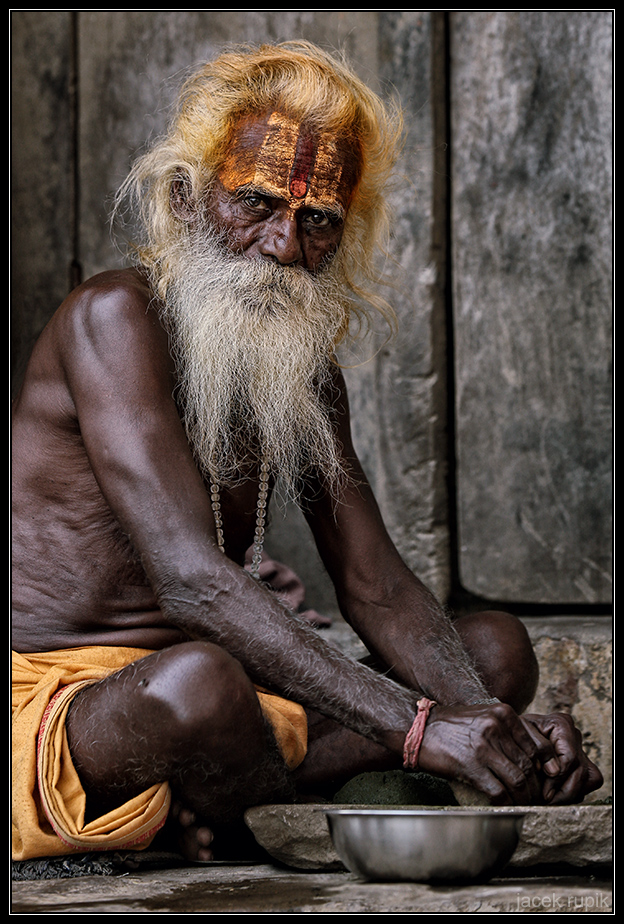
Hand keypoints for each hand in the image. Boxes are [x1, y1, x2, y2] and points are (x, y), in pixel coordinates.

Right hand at [416, 701, 556, 804]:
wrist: (419, 729)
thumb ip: (508, 730)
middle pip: (529, 765)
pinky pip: (499, 791)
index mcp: (503, 714)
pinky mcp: (472, 767)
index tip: (549, 778)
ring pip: (518, 780)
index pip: (538, 744)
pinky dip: (507, 803)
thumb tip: (535, 756)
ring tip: (524, 804)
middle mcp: (496, 728)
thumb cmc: (454, 725)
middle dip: (537, 787)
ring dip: (525, 798)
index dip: (548, 765)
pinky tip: (506, 806)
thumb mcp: (485, 716)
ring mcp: (484, 748)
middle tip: (539, 798)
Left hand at [521, 713, 603, 803]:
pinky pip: (589, 782)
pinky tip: (557, 795)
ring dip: (569, 794)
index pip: (569, 758)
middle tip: (546, 803)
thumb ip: (536, 750)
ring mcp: (580, 748)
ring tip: (549, 801)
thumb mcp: (518, 737)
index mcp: (561, 724)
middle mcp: (574, 735)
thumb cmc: (513, 734)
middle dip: (563, 792)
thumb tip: (553, 772)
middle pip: (580, 771)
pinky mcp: (583, 762)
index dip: (557, 779)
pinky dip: (574, 792)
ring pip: (588, 779)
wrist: (512, 733)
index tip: (545, 794)